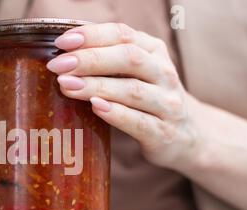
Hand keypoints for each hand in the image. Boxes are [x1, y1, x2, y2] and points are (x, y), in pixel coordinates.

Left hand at [48, 23, 199, 169]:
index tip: (62, 43)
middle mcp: (164, 73)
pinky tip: (94, 107)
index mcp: (154, 52)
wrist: (188, 136)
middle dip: (90, 59)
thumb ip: (109, 62)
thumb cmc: (149, 99)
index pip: (123, 35)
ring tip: (66, 85)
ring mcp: (166, 104)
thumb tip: (63, 55)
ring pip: (131, 90)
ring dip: (96, 86)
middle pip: (128, 59)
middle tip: (58, 65)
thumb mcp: (136, 73)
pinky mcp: (163, 133)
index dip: (92, 36)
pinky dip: (116, 113)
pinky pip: (138, 121)